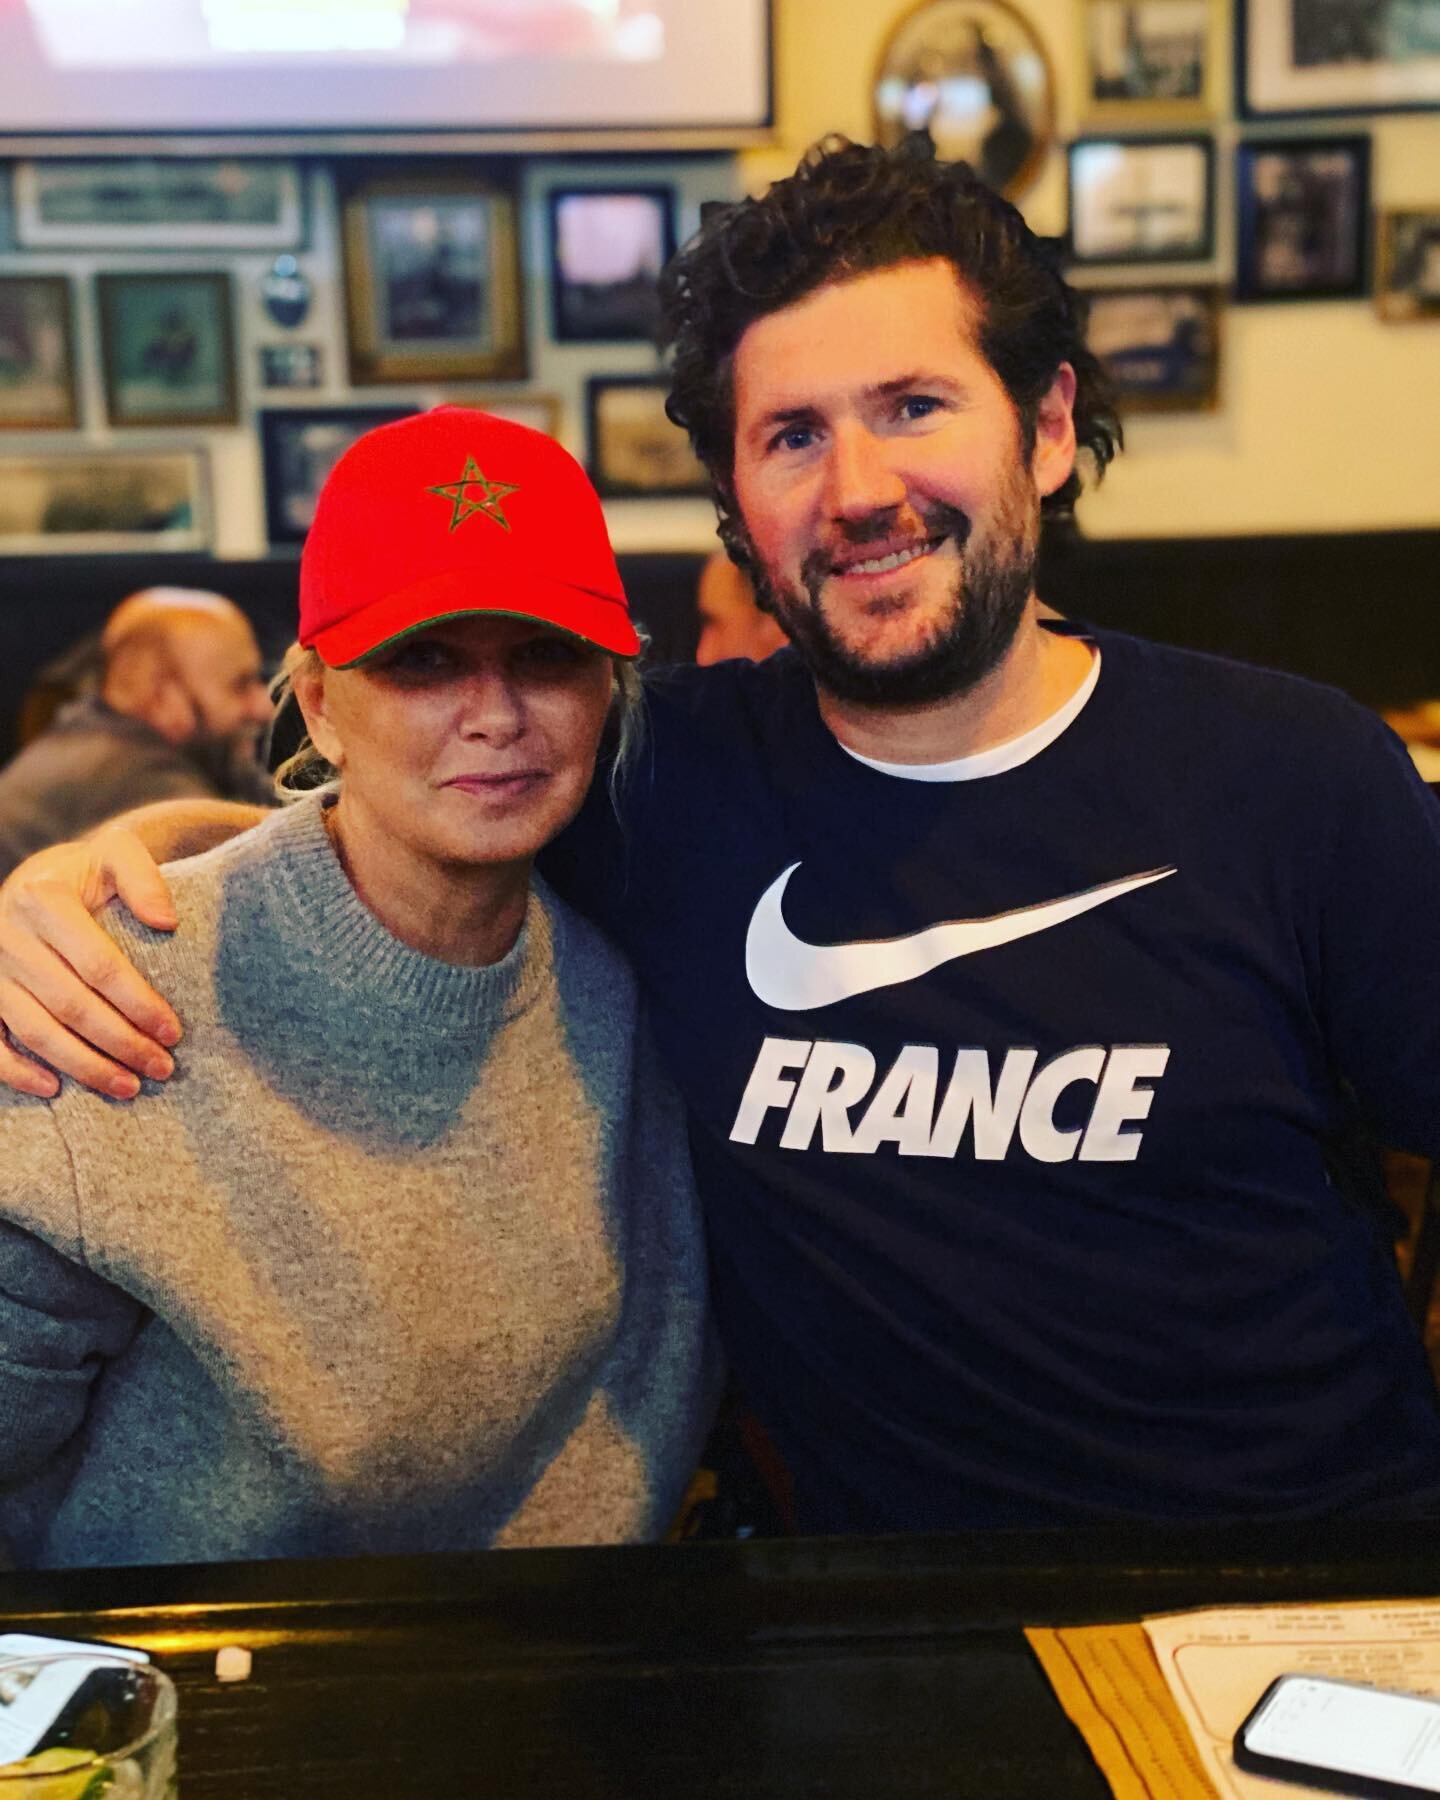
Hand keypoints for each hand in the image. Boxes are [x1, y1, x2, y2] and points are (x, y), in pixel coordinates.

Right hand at [0, 826, 182, 1099]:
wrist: (38, 879)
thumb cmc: (86, 874)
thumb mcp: (117, 854)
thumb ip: (143, 878)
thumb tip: (166, 922)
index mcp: (43, 899)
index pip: (99, 965)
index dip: (139, 1003)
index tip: (173, 1032)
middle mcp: (7, 934)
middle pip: (72, 1005)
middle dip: (121, 1043)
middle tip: (162, 1068)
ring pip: (36, 1030)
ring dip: (83, 1066)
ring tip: (128, 1085)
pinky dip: (17, 1071)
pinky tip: (55, 1088)